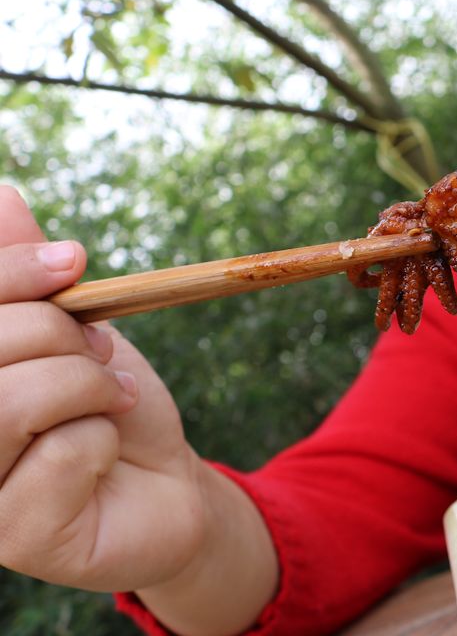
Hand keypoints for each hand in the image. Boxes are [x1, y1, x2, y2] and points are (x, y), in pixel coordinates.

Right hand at [0, 185, 205, 591]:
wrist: (163, 480)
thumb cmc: (103, 401)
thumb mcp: (71, 327)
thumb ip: (23, 276)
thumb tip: (1, 194)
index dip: (10, 273)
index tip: (76, 259)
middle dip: (60, 332)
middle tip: (101, 349)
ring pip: (12, 402)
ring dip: (85, 383)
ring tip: (111, 394)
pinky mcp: (13, 539)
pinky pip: (62, 454)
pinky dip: (104, 437)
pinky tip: (105, 454)